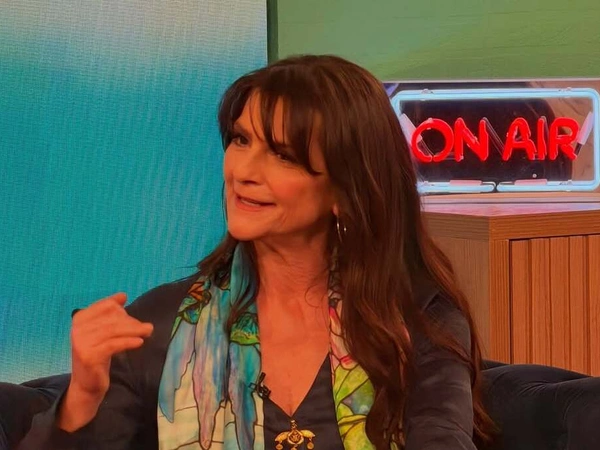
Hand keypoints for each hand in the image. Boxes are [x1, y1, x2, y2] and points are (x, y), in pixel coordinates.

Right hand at [58, 293, 152, 430]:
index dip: (122, 311)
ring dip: (135, 330)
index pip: (106, 306)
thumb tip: (122, 295)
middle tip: (147, 328)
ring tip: (148, 332)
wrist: (87, 383)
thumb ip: (110, 313)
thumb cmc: (98, 354)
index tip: (133, 318)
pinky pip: (114, 344)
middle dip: (132, 322)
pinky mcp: (89, 356)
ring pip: (114, 330)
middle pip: (112, 318)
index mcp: (80, 318)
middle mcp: (78, 328)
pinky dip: (129, 342)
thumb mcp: (103, 331)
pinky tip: (139, 342)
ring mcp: (82, 342)